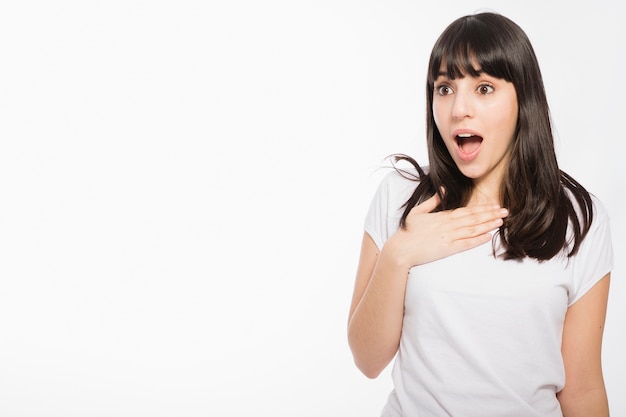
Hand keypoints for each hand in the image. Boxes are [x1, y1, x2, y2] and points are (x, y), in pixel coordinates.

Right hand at [384, 193, 508, 267]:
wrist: (401, 248)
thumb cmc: (408, 231)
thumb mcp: (418, 211)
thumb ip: (433, 201)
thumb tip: (444, 189)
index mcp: (442, 216)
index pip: (466, 211)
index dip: (481, 208)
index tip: (493, 205)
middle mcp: (448, 225)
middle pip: (473, 218)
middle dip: (490, 214)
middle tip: (505, 211)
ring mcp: (449, 237)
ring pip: (473, 229)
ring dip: (488, 225)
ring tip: (501, 221)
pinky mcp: (448, 249)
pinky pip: (466, 244)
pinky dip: (478, 240)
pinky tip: (489, 236)